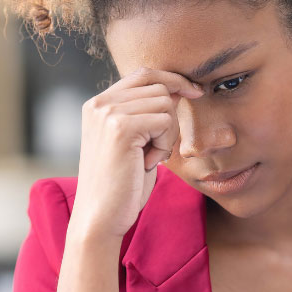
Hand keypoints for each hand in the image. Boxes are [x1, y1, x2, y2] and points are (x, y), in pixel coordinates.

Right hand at [70, 66, 203, 239]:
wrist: (100, 217)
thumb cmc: (122, 184)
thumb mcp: (134, 141)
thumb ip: (146, 113)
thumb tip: (177, 87)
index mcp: (97, 104)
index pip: (143, 74)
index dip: (172, 79)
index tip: (194, 92)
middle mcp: (99, 103)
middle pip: (158, 86)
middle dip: (170, 117)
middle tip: (157, 150)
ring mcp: (108, 113)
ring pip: (165, 102)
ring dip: (168, 134)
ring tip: (149, 158)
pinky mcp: (121, 127)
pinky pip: (165, 120)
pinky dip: (165, 144)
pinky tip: (148, 163)